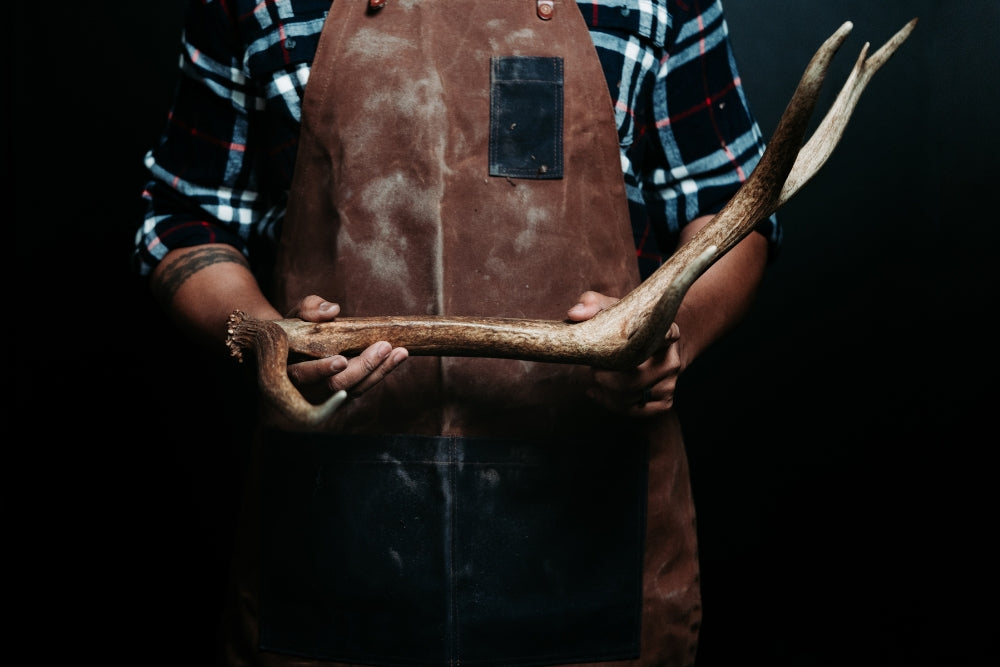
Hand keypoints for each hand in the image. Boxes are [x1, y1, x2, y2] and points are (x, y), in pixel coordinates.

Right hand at [283, 295, 408, 400]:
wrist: (294, 351)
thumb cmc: (295, 330)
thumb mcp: (296, 315)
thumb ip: (309, 309)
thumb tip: (331, 310)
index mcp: (285, 371)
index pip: (302, 375)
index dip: (322, 370)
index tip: (342, 359)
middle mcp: (303, 391)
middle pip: (334, 386)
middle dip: (362, 367)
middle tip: (384, 347)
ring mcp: (324, 397)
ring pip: (353, 390)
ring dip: (379, 371)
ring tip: (400, 352)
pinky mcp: (341, 398)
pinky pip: (362, 388)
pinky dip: (381, 373)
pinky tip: (397, 358)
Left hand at [567, 291, 681, 415]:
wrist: (647, 348)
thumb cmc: (625, 325)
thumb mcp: (611, 309)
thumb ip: (593, 304)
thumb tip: (575, 314)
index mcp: (667, 332)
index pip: (664, 336)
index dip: (644, 342)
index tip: (623, 342)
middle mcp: (672, 359)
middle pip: (636, 376)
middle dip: (607, 376)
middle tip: (593, 368)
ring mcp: (670, 382)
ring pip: (632, 396)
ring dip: (606, 390)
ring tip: (595, 376)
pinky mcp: (664, 401)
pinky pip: (635, 411)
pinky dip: (612, 405)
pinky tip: (598, 393)